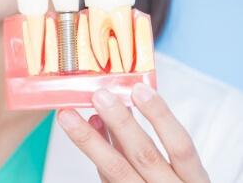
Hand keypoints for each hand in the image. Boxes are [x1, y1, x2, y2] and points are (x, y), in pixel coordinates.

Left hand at [57, 83, 209, 182]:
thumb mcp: (177, 169)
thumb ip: (147, 139)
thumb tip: (120, 106)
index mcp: (192, 179)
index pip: (179, 145)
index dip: (160, 116)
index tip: (139, 89)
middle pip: (143, 154)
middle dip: (120, 122)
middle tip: (99, 96)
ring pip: (116, 168)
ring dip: (90, 139)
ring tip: (71, 116)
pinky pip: (106, 179)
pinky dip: (95, 155)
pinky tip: (84, 134)